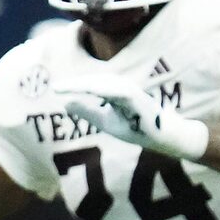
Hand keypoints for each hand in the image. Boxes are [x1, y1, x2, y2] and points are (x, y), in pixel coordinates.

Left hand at [56, 81, 209, 160]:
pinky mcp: (142, 101)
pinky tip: (93, 91)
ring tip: (68, 88)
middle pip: (97, 81)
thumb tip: (65, 103)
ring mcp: (133, 93)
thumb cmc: (136, 128)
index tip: (54, 88)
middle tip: (56, 87)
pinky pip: (122, 93)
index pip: (91, 85)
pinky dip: (107, 90)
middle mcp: (122, 89)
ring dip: (87, 84)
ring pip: (108, 84)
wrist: (165, 138)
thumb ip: (87, 111)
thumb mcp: (106, 122)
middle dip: (76, 83)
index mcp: (113, 92)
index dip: (73, 85)